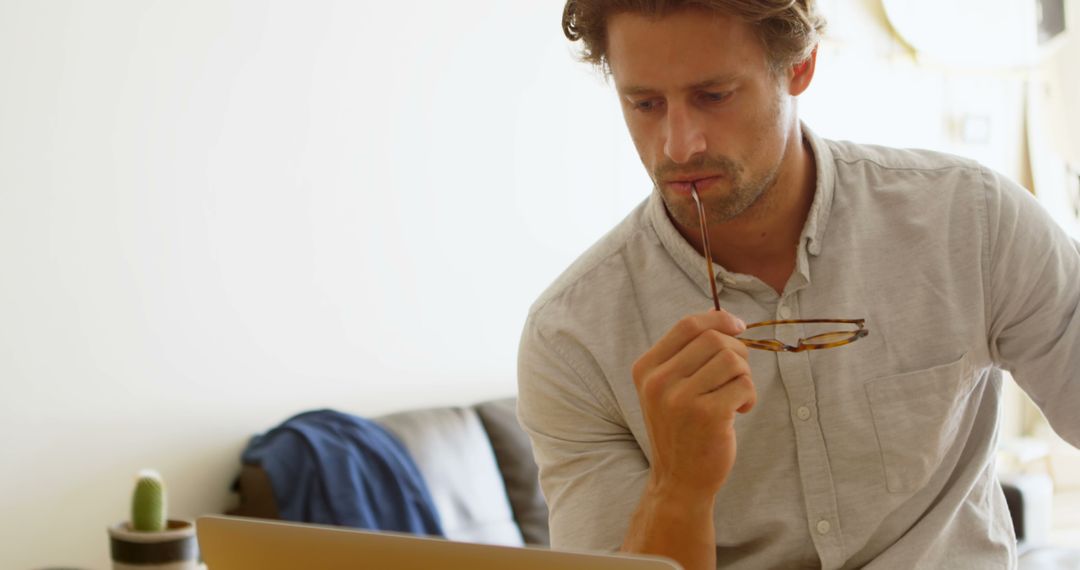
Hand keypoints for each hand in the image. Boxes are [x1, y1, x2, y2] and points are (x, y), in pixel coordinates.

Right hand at [632, 310, 756, 500]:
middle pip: (714, 338)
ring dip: (744, 376)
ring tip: (736, 396)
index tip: (738, 326)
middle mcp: (659, 381)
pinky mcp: (708, 415)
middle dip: (738, 351)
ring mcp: (681, 399)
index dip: (718, 319)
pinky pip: (744, 385)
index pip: (687, 325)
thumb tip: (721, 314)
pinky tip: (739, 411)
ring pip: (732, 359)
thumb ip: (686, 353)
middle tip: (739, 375)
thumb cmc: (680, 429)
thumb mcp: (668, 388)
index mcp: (646, 369)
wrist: (678, 480)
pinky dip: (750, 396)